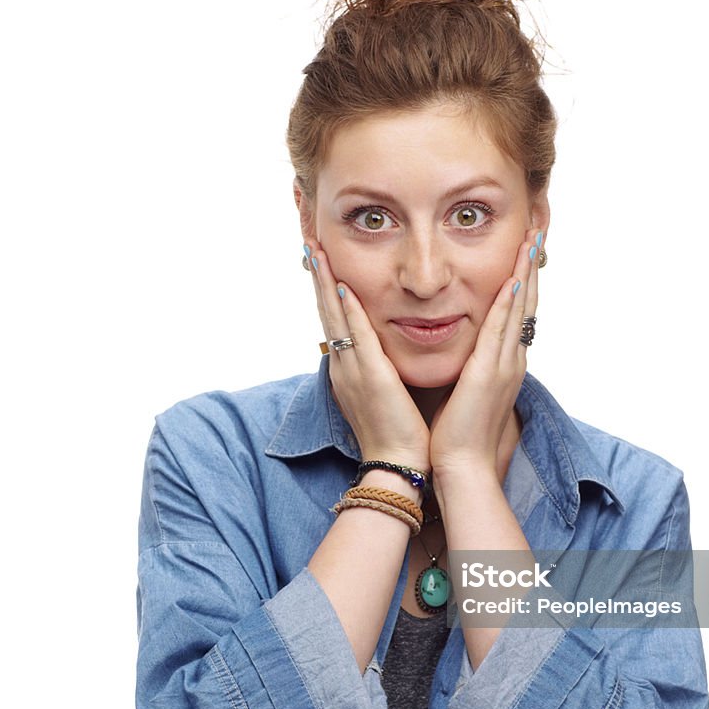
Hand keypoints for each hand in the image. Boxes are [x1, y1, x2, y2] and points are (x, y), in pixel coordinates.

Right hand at [306, 240, 430, 467]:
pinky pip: (356, 338)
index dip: (327, 292)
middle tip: (311, 245)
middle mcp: (343, 366)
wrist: (396, 464)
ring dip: (326, 284)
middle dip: (319, 279)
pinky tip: (344, 287)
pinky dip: (348, 312)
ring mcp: (352, 371)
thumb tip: (384, 354)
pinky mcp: (370, 377)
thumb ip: (379, 370)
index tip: (323, 264)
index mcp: (347, 370)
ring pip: (334, 319)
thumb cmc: (397, 433)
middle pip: (326, 313)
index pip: (334, 323)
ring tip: (317, 253)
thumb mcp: (384, 394)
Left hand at [428, 228, 540, 481]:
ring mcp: (504, 366)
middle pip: (527, 302)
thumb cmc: (456, 434)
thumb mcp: (464, 390)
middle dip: (531, 264)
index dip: (523, 278)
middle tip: (538, 229)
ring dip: (525, 272)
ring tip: (532, 239)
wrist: (461, 467)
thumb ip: (466, 366)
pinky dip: (509, 304)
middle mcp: (511, 360)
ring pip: (520, 309)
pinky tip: (512, 278)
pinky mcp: (489, 375)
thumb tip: (458, 348)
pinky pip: (502, 331)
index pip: (518, 312)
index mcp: (503, 364)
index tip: (525, 248)